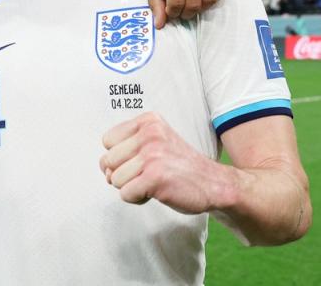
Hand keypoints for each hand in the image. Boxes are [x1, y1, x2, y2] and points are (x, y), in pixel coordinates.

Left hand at [100, 112, 228, 214]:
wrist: (215, 184)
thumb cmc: (181, 166)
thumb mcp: (156, 142)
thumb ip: (127, 149)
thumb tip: (105, 171)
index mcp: (148, 121)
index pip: (107, 140)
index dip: (120, 156)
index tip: (140, 160)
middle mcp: (149, 134)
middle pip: (108, 160)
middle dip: (123, 174)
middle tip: (148, 174)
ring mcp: (152, 155)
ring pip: (115, 179)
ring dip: (131, 187)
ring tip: (153, 182)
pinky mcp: (155, 177)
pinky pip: (125, 194)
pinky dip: (137, 199)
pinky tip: (156, 192)